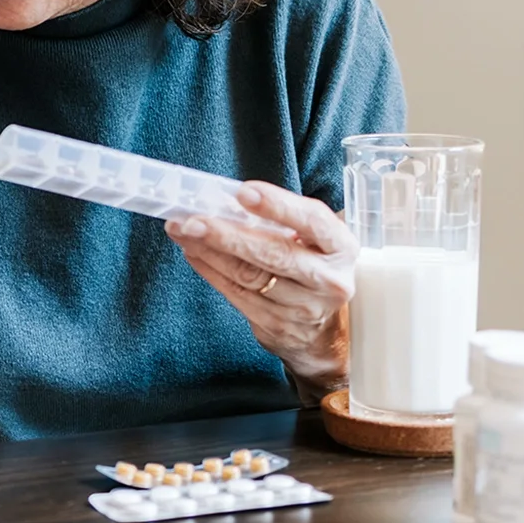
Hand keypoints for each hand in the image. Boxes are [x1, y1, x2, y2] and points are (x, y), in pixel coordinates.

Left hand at [166, 182, 357, 401]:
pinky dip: (210, 271)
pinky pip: (236, 294)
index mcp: (340, 247)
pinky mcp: (277, 326)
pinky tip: (194, 253)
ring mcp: (303, 307)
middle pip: (273, 254)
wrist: (323, 330)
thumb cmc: (311, 267)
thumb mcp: (314, 240)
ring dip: (209, 251)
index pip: (312, 221)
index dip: (277, 206)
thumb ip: (282, 220)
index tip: (243, 192)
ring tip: (183, 231)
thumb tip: (225, 200)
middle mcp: (328, 279)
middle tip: (193, 220)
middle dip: (227, 234)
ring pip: (248, 276)